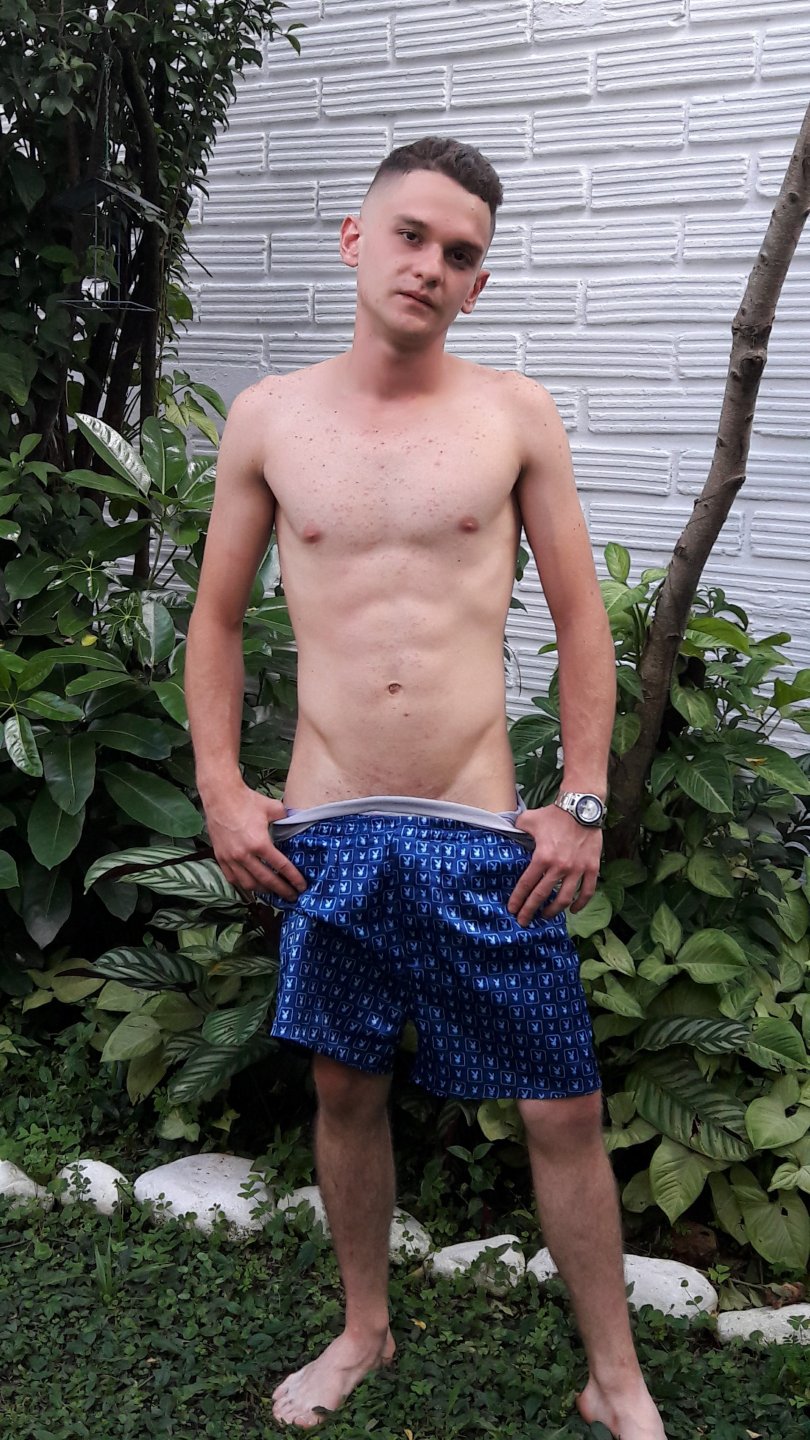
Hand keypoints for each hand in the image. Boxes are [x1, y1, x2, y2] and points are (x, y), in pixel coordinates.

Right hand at [200, 781, 306, 902]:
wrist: (220, 796)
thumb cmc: (246, 800)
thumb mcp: (273, 808)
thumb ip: (287, 818)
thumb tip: (298, 823)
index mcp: (259, 843)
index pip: (281, 867)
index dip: (293, 878)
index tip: (301, 886)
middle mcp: (244, 855)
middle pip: (266, 880)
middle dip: (281, 890)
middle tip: (292, 896)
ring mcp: (230, 858)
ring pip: (248, 883)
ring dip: (263, 891)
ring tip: (274, 893)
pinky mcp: (220, 857)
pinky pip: (233, 878)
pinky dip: (244, 884)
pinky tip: (253, 885)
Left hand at [507, 803, 601, 925]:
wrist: (582, 807)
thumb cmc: (554, 814)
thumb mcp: (528, 819)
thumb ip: (516, 829)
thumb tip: (505, 833)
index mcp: (542, 856)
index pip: (526, 884)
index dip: (518, 899)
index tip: (512, 909)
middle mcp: (559, 866)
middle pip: (542, 895)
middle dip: (530, 910)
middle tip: (523, 921)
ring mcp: (577, 869)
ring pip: (564, 898)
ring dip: (553, 910)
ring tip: (545, 916)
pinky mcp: (592, 868)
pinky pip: (587, 891)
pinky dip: (581, 904)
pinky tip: (573, 911)